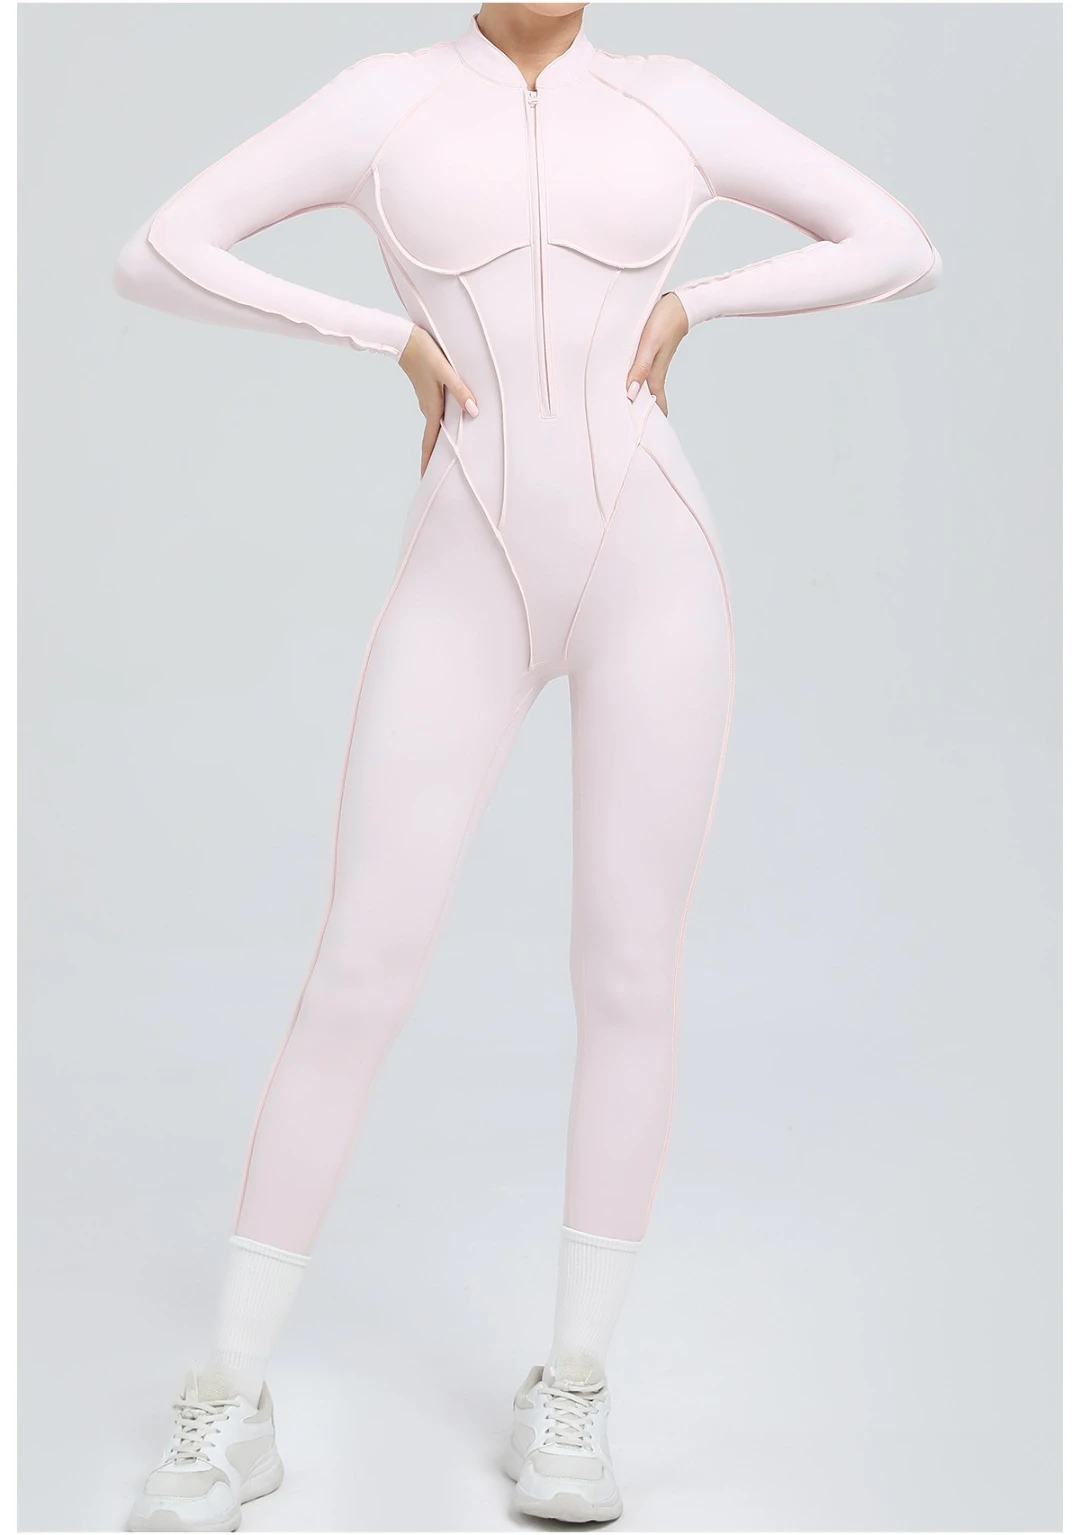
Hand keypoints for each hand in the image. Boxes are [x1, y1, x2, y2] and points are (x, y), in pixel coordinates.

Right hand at [397, 325, 478, 475]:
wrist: (404, 339)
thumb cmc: (425, 353)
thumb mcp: (445, 371)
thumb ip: (460, 391)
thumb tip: (474, 411)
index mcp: (431, 409)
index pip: (429, 443)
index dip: (427, 462)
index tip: (425, 479)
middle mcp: (428, 408)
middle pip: (432, 439)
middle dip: (434, 457)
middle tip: (437, 475)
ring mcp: (427, 401)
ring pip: (435, 426)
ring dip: (439, 440)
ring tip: (448, 454)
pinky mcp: (428, 392)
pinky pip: (437, 414)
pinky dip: (442, 424)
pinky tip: (452, 423)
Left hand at [624, 291, 688, 415]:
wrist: (681, 303)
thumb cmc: (665, 320)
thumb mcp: (649, 344)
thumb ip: (640, 368)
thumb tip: (631, 393)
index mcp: (655, 374)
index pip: (653, 404)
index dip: (649, 419)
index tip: (639, 433)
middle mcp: (655, 372)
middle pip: (649, 398)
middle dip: (641, 412)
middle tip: (628, 426)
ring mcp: (654, 363)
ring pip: (645, 386)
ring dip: (637, 396)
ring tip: (624, 408)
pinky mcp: (651, 354)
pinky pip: (642, 373)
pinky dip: (636, 381)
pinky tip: (628, 381)